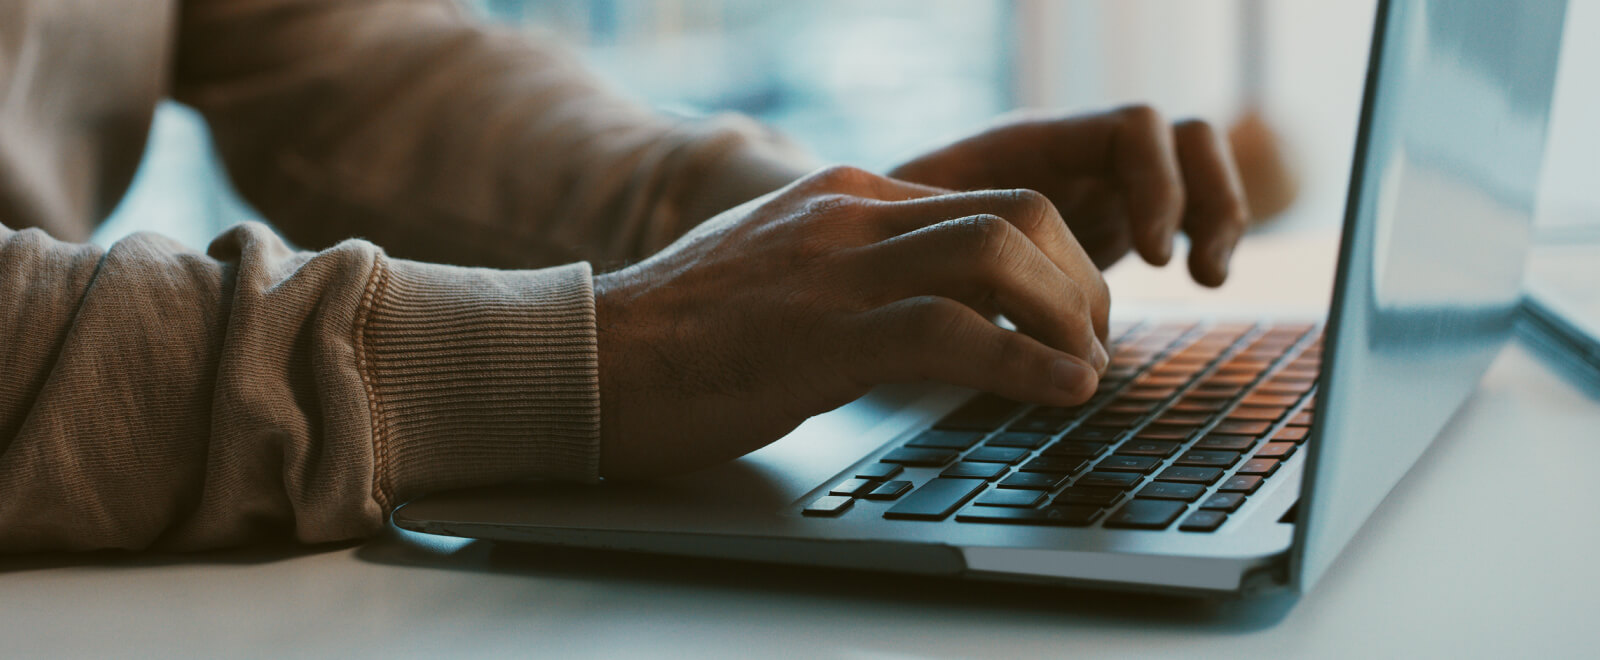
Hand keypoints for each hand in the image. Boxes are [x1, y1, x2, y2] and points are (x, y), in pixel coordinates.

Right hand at [595, 166, 1109, 478]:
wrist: (588, 358)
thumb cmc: (681, 334)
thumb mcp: (782, 271)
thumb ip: (854, 267)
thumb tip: (930, 302)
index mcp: (846, 195)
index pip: (990, 199)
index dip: (1056, 258)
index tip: (1073, 316)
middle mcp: (850, 215)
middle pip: (1017, 212)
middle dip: (1079, 280)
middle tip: (1092, 343)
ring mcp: (834, 270)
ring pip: (999, 255)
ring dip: (1068, 316)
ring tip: (1086, 370)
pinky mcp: (821, 336)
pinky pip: (954, 332)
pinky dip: (1026, 363)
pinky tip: (1060, 391)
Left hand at [889, 105, 1249, 286]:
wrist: (874, 244)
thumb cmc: (885, 238)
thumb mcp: (916, 240)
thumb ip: (957, 248)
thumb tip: (980, 287)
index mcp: (1034, 144)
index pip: (1131, 129)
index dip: (1156, 185)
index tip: (1153, 256)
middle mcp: (1076, 154)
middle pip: (1181, 138)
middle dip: (1205, 198)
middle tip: (1187, 271)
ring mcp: (1099, 184)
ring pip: (1193, 168)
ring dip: (1218, 215)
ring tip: (1207, 277)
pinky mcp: (1108, 222)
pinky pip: (1183, 208)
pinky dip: (1203, 236)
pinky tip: (1197, 280)